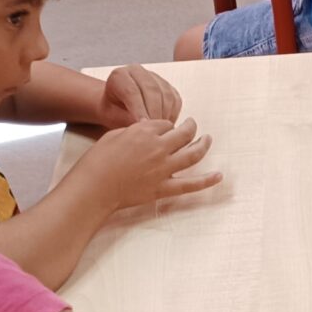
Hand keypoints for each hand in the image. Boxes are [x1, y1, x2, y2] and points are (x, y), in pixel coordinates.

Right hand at [73, 116, 222, 211]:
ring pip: (193, 154)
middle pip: (184, 134)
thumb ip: (135, 131)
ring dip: (204, 144)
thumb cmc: (98, 160)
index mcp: (145, 131)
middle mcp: (159, 147)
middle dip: (190, 127)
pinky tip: (219, 176)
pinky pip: (191, 184)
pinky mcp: (163, 188)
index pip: (165, 123)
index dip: (166, 125)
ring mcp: (163, 168)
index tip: (164, 128)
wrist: (93, 187)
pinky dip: (207, 181)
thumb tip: (147, 130)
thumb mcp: (114, 135)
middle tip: (193, 125)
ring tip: (208, 139)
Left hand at [97, 64, 181, 125]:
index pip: (132, 91)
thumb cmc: (111, 111)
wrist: (115, 108)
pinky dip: (172, 114)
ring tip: (161, 130)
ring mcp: (154, 78)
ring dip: (165, 114)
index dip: (139, 109)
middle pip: (152, 90)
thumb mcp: (112, 116)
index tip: (143, 124)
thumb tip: (143, 126)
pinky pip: (175, 99)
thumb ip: (125, 119)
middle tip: (155, 130)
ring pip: (166, 94)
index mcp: (120, 76)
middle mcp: (138, 72)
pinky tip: (166, 125)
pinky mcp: (167, 87)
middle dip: (154, 112)